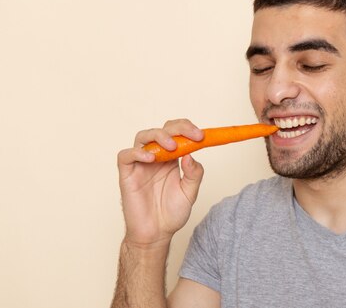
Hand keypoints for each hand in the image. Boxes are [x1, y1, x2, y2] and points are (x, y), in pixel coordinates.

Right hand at [117, 119, 204, 247]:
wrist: (156, 235)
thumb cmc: (171, 214)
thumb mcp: (190, 192)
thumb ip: (194, 174)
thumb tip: (191, 154)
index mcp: (171, 159)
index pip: (177, 133)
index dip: (188, 129)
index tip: (202, 136)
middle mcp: (155, 157)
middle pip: (161, 130)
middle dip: (178, 128)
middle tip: (192, 136)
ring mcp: (140, 164)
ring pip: (142, 137)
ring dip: (159, 136)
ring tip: (172, 147)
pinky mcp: (127, 175)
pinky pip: (125, 156)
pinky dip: (137, 152)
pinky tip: (151, 158)